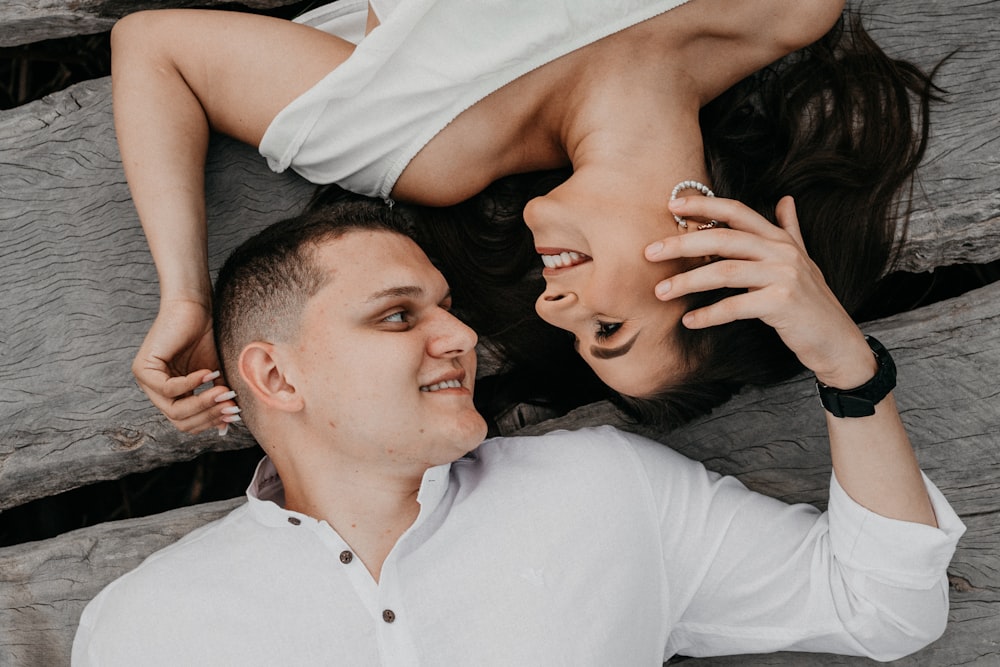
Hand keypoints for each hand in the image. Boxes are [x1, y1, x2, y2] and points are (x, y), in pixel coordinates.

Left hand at [132, 298, 238, 433]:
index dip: (210, 422)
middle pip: (179, 421)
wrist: (193, 309)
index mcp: (170, 397)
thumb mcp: (215, 377)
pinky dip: (191, 383)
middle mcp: (154, 393)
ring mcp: (145, 382)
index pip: (186, 423)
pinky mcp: (143, 369)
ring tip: (223, 392)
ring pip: (173, 409)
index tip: (234, 413)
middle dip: (209, 415)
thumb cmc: (203, 338)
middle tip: (231, 405)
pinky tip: (208, 373)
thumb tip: (226, 426)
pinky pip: (168, 389)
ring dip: (202, 403)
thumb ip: (217, 400)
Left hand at [645, 196, 875, 388]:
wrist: (837, 341)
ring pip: (724, 272)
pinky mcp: (783, 303)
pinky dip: (709, 314)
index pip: (737, 212)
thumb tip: (785, 199)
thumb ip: (789, 230)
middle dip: (682, 244)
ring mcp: (784, 276)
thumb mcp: (802, 261)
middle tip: (649, 252)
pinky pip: (736, 306)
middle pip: (723, 239)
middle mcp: (782, 252)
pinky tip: (689, 321)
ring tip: (660, 292)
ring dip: (687, 281)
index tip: (672, 204)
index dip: (704, 205)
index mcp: (779, 239)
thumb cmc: (812, 302)